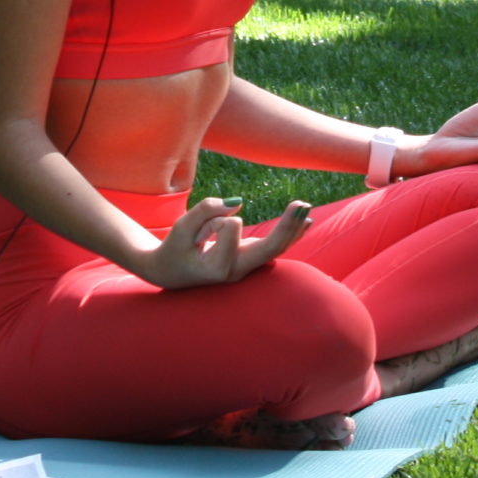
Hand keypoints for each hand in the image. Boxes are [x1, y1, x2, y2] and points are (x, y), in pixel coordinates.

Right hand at [136, 196, 312, 290]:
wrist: (170, 274)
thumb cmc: (174, 250)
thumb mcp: (181, 228)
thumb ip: (205, 211)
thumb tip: (236, 203)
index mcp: (218, 269)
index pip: (230, 228)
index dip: (216, 218)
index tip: (199, 230)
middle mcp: (237, 271)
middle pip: (270, 248)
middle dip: (286, 226)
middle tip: (301, 204)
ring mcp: (246, 268)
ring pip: (276, 249)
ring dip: (292, 227)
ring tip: (306, 208)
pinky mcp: (249, 259)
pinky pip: (274, 247)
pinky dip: (289, 233)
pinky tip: (306, 223)